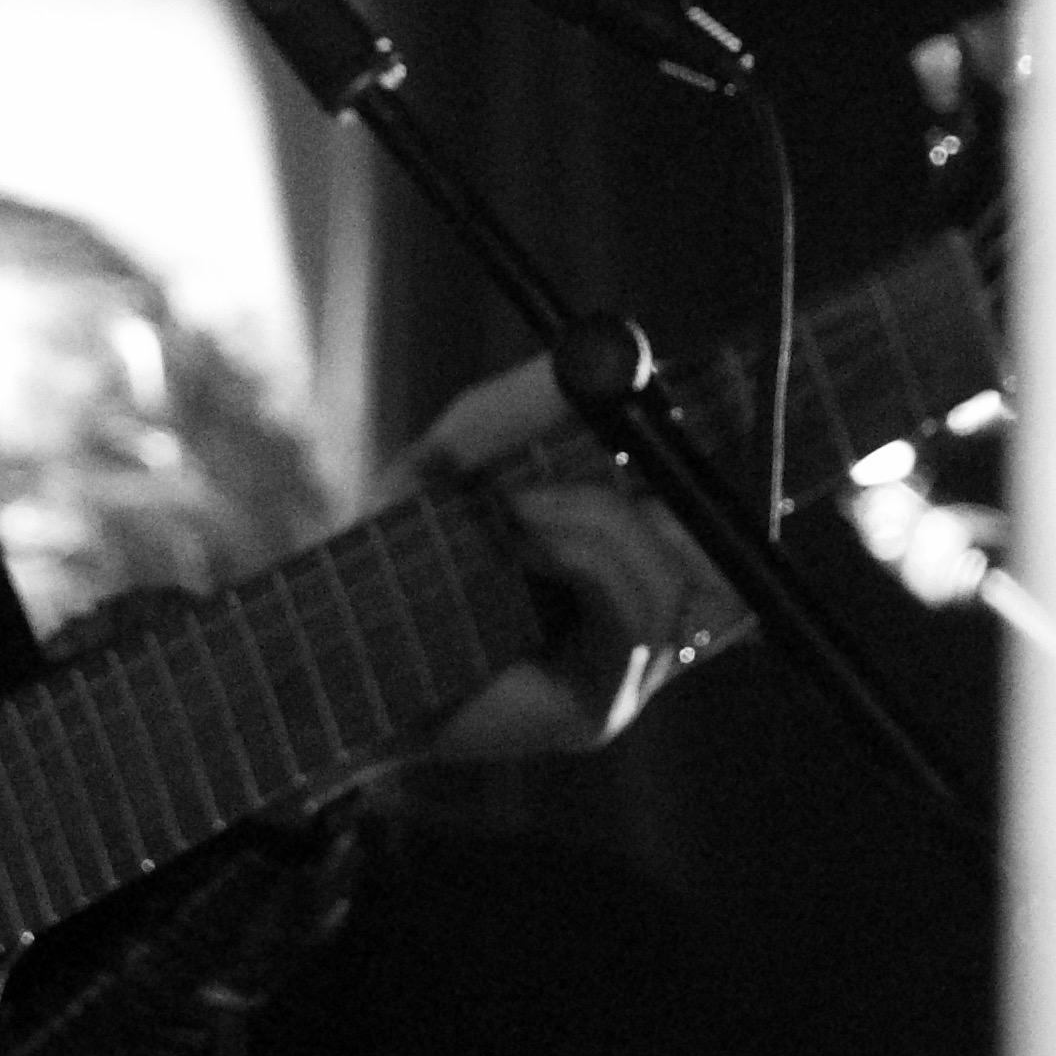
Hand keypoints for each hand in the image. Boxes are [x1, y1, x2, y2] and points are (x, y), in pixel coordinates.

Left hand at [383, 357, 749, 755]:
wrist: (336, 647)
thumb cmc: (398, 554)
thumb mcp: (456, 460)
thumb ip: (520, 405)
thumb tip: (601, 346)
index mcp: (627, 568)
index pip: (718, 521)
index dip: (713, 465)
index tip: (679, 405)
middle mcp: (642, 625)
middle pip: (719, 550)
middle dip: (656, 489)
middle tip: (588, 454)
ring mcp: (627, 676)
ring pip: (671, 581)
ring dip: (596, 523)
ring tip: (514, 512)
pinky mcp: (599, 710)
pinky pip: (633, 624)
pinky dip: (583, 563)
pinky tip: (519, 546)